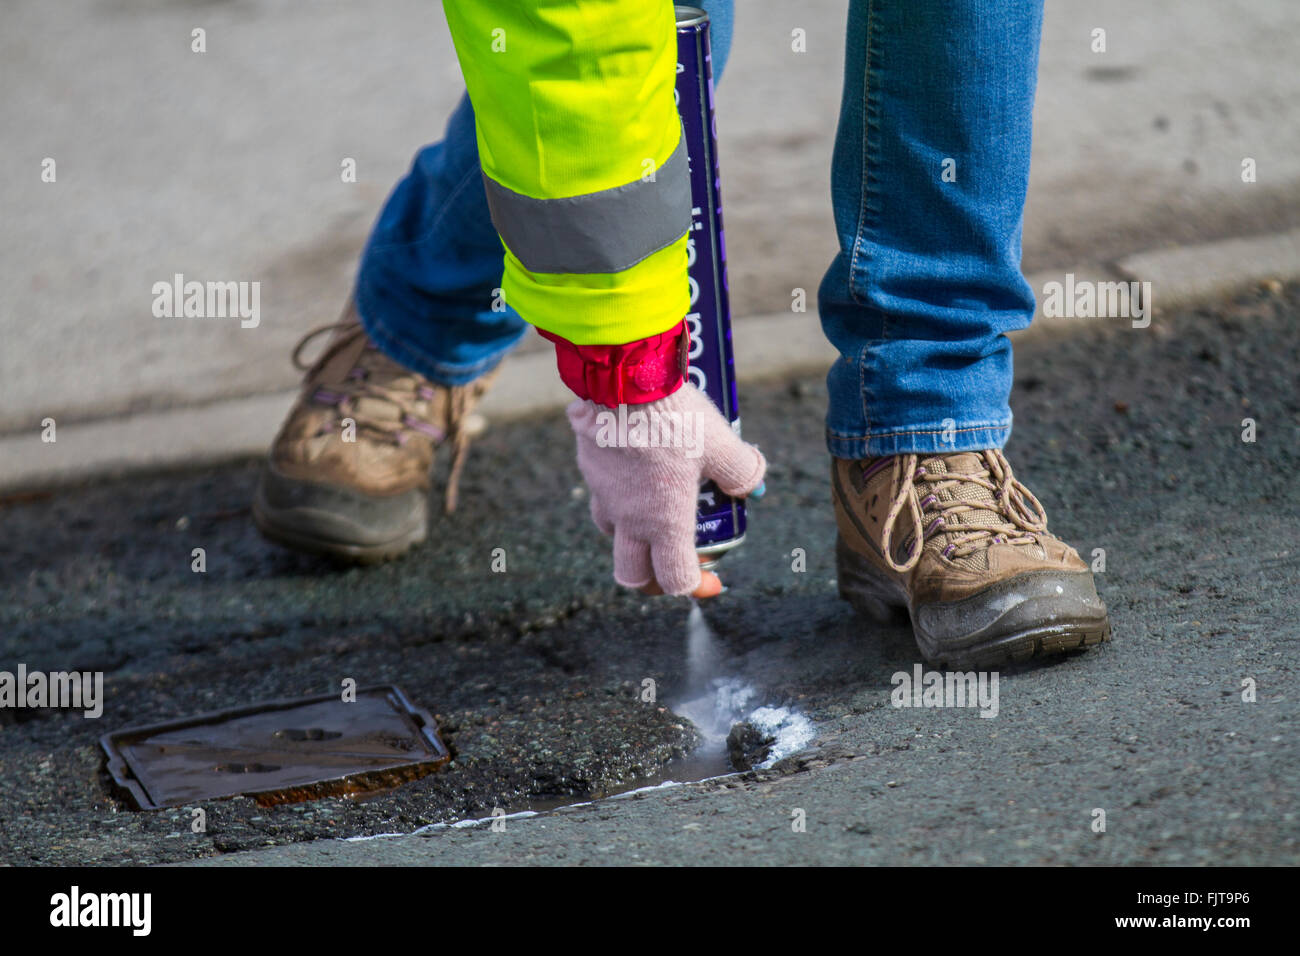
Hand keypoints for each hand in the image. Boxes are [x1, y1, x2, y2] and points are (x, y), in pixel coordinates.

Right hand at [567, 383, 765, 596]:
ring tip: (652, 513)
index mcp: (664, 522)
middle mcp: (630, 518)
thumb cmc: (676, 419)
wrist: (623, 382)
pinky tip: (634, 470)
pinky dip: (619, 494)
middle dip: (653, 579)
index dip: (697, 587)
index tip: (713, 580)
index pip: (675, 579)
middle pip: (631, 573)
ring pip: (612, 533)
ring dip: (632, 535)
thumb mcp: (720, 444)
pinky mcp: (589, 466)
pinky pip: (602, 492)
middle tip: (673, 563)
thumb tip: (755, 487)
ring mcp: (604, 494)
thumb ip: (741, 470)